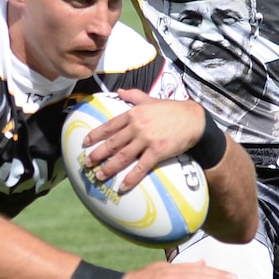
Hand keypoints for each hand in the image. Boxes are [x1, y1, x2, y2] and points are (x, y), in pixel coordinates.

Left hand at [84, 90, 203, 190]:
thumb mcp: (150, 99)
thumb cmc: (172, 109)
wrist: (193, 119)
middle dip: (98, 154)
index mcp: (133, 114)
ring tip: (100, 176)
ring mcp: (147, 139)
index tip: (85, 143)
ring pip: (123, 156)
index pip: (109, 126)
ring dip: (110, 168)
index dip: (95, 135)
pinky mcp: (158, 151)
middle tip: (87, 163)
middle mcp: (137, 126)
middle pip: (113, 143)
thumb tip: (120, 91)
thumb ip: (134, 96)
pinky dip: (131, 178)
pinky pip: (141, 167)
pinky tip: (122, 187)